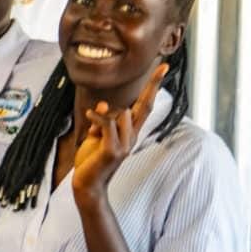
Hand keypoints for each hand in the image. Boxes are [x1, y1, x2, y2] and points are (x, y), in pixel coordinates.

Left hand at [72, 63, 167, 201]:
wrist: (87, 184)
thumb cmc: (91, 160)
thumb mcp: (95, 136)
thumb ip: (101, 122)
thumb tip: (103, 105)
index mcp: (129, 132)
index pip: (144, 107)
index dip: (152, 89)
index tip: (163, 69)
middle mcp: (132, 137)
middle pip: (145, 106)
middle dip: (154, 86)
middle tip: (163, 66)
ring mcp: (125, 144)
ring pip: (121, 114)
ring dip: (103, 116)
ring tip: (93, 132)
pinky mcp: (114, 150)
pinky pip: (108, 124)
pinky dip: (98, 117)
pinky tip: (90, 114)